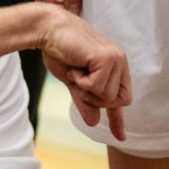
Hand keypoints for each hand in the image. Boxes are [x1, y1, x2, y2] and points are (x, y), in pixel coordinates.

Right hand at [39, 9, 130, 135]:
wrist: (48, 30)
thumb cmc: (59, 51)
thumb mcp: (73, 82)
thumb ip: (85, 101)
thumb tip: (94, 123)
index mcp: (114, 66)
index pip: (121, 98)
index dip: (117, 119)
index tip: (120, 137)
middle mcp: (120, 62)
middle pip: (116, 102)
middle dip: (93, 98)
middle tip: (78, 81)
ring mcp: (116, 59)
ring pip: (107, 96)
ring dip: (85, 89)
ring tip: (76, 70)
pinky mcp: (108, 58)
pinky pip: (98, 87)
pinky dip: (82, 82)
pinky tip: (76, 67)